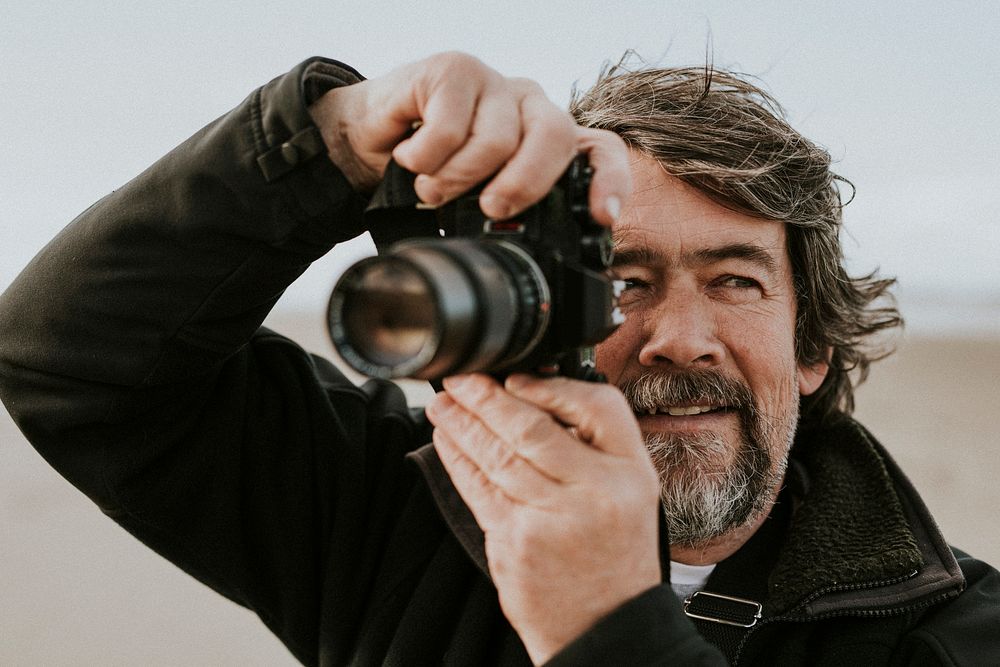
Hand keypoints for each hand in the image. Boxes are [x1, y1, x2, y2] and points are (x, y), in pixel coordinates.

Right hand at [308, 52, 629, 221]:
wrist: (367, 139)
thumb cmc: (429, 171)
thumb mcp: (473, 202)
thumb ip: (506, 216)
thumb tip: (533, 264)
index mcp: (546, 139)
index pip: (598, 149)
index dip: (608, 180)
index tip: (601, 216)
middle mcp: (528, 106)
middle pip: (555, 137)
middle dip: (524, 185)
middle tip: (490, 208)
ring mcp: (493, 83)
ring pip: (497, 139)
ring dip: (456, 180)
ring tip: (432, 188)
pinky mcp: (452, 70)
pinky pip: (449, 126)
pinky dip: (424, 157)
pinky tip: (410, 157)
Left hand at [425, 373, 661, 663]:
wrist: (607, 625)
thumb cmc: (615, 551)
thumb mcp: (632, 491)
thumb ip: (596, 445)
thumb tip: (534, 396)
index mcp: (632, 471)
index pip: (597, 407)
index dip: (551, 387)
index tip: (515, 377)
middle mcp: (596, 491)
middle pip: (533, 428)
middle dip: (487, 398)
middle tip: (460, 377)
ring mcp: (553, 519)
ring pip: (498, 456)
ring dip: (463, 424)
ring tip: (442, 404)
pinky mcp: (516, 544)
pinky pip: (480, 491)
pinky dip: (458, 461)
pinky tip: (446, 442)